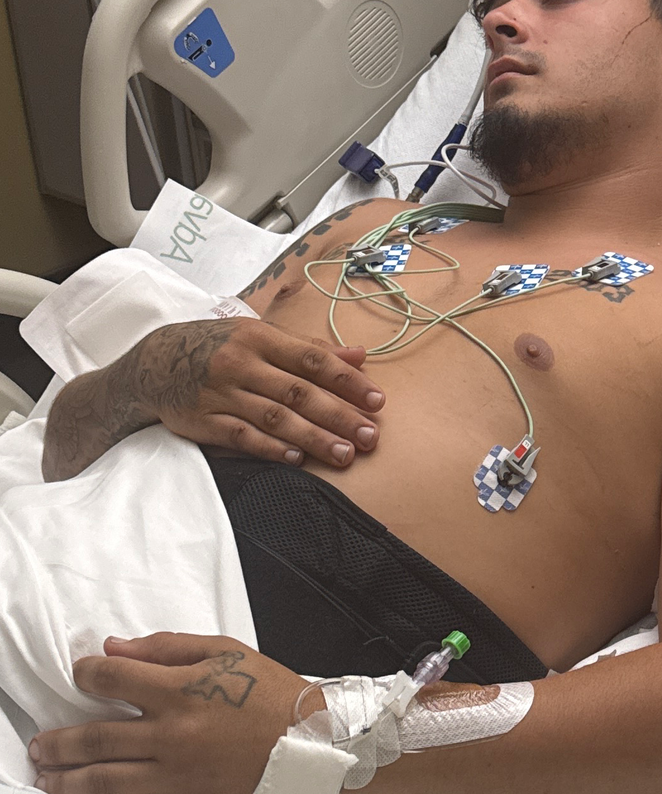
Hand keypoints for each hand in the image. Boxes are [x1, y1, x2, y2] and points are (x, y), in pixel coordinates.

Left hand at [30, 634, 306, 793]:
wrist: (305, 745)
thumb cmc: (272, 695)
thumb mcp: (227, 652)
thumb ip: (168, 647)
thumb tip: (118, 648)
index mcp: (181, 689)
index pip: (111, 680)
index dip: (87, 673)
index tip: (82, 673)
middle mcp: (170, 732)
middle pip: (94, 736)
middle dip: (60, 739)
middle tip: (44, 741)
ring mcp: (172, 770)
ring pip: (101, 778)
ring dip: (66, 777)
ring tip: (49, 773)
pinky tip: (87, 792)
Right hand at [132, 317, 384, 467]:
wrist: (151, 362)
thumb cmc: (219, 346)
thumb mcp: (260, 336)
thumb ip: (311, 349)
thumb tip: (360, 355)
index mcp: (260, 338)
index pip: (312, 360)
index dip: (347, 381)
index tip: (377, 400)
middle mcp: (241, 363)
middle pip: (299, 393)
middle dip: (338, 416)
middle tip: (369, 436)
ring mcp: (220, 393)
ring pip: (275, 418)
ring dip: (313, 437)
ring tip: (344, 454)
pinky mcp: (203, 419)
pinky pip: (241, 437)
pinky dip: (270, 448)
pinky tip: (296, 458)